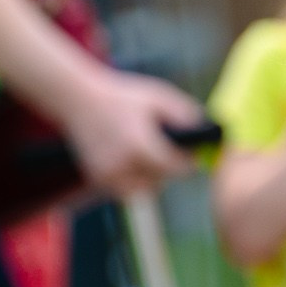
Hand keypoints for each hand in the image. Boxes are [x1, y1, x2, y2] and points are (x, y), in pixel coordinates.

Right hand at [59, 68, 203, 195]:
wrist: (78, 100)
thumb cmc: (122, 96)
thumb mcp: (158, 97)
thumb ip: (185, 113)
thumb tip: (207, 131)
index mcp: (139, 145)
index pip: (174, 168)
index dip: (187, 163)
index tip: (194, 157)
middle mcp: (122, 164)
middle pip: (160, 180)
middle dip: (169, 169)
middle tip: (173, 156)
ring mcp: (107, 174)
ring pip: (143, 189)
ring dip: (151, 178)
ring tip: (152, 159)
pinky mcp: (97, 178)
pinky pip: (125, 189)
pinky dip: (133, 180)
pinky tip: (135, 162)